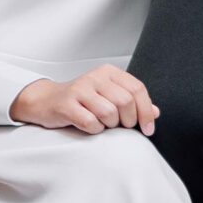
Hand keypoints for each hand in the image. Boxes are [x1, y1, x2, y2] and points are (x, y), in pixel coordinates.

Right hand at [10, 65, 159, 134]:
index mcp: (109, 72)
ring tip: (102, 124)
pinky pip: (91, 123)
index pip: (137, 89)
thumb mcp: (108, 96)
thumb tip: (156, 113)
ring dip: (109, 125)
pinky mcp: (66, 104)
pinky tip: (89, 126)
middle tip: (121, 127)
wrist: (46, 101)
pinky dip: (94, 130)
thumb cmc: (81, 101)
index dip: (146, 112)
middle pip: (126, 101)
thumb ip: (132, 103)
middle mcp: (95, 77)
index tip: (148, 129)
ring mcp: (80, 89)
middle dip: (128, 120)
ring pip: (109, 113)